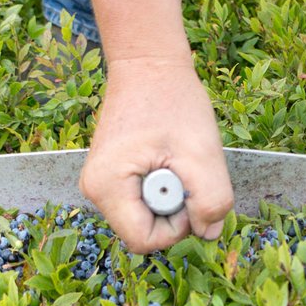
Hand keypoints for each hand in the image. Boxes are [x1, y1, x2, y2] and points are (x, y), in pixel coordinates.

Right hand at [80, 58, 232, 253]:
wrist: (149, 64)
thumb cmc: (173, 100)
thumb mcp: (202, 152)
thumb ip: (212, 200)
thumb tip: (209, 232)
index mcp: (107, 187)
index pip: (145, 241)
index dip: (177, 227)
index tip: (188, 189)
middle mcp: (94, 191)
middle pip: (144, 233)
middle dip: (174, 212)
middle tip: (184, 169)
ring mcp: (100, 185)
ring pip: (145, 219)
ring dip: (171, 200)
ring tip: (175, 161)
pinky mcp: (111, 179)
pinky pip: (142, 203)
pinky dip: (163, 189)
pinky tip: (166, 161)